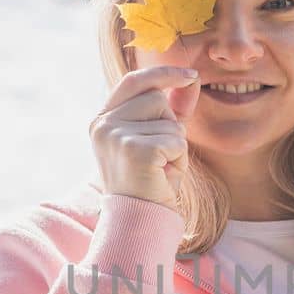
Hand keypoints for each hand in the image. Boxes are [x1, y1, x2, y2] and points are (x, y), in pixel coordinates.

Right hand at [89, 65, 200, 211]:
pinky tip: (163, 175)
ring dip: (176, 144)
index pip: (133, 81)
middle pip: (156, 98)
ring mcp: (115, 135)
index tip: (191, 75)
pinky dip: (179, 159)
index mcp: (102, 119)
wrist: (141, 220)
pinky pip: (176, 140)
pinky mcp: (134, 150)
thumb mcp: (159, 138)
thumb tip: (191, 78)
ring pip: (169, 120)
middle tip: (160, 156)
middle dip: (170, 124)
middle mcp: (103, 124)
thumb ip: (172, 108)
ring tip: (161, 167)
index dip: (163, 74)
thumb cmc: (151, 182)